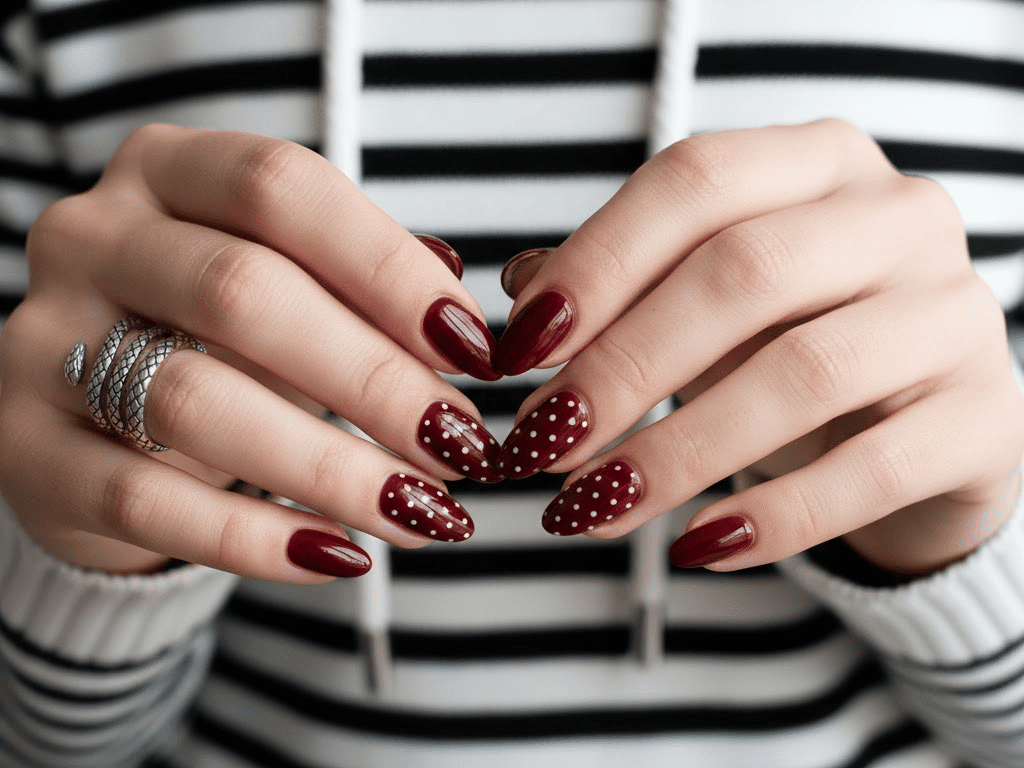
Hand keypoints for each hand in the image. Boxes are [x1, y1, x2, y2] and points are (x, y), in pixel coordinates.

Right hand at [0, 125, 501, 580]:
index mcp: (167, 171)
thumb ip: (367, 291)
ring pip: (195, 400)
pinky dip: (254, 539)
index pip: (282, 188)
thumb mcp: (292, 288)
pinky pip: (145, 502)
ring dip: (331, 467)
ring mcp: (44, 342)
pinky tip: (339, 556)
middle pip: (243, 293)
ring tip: (423, 511)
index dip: (390, 270)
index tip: (475, 351)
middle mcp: (92, 237)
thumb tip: (470, 327)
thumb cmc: (221, 338)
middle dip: (374, 380)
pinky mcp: (26, 452)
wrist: (99, 420)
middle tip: (461, 445)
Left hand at [496, 119, 1023, 575]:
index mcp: (817, 164)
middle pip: (742, 273)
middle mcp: (896, 217)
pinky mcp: (986, 418)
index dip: (596, 265)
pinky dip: (772, 517)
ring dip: (676, 451)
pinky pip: (871, 470)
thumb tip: (520, 295)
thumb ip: (618, 288)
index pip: (694, 184)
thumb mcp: (702, 302)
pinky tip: (696, 546)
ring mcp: (953, 314)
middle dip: (622, 367)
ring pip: (802, 374)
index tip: (518, 352)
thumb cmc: (790, 344)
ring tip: (590, 505)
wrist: (918, 427)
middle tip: (541, 443)